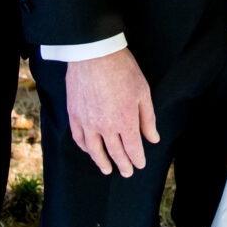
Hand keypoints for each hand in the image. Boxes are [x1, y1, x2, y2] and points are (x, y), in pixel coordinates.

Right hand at [65, 49, 157, 175]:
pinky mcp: (74, 115)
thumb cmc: (122, 70)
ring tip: (107, 170)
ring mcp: (87, 122)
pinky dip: (85, 148)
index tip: (140, 165)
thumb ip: (148, 119)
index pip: (133, 149)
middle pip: (115, 153)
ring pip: (95, 150)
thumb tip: (153, 138)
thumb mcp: (142, 92)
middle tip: (127, 172)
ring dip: (102, 162)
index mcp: (125, 121)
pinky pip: (79, 138)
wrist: (94, 54)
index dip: (137, 159)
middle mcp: (106, 127)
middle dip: (123, 165)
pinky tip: (90, 151)